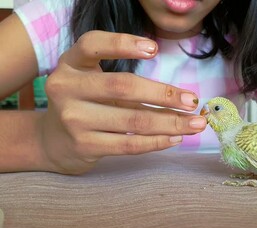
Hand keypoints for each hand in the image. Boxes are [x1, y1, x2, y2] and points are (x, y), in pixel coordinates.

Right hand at [38, 30, 206, 173]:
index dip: (123, 44)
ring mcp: (73, 119)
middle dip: (165, 94)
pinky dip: (157, 141)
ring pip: (132, 120)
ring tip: (195, 124)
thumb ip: (126, 82)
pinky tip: (176, 137)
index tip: (154, 49)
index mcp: (70, 64)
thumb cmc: (85, 103)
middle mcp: (66, 88)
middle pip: (123, 87)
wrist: (53, 140)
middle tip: (192, 101)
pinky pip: (129, 144)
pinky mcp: (84, 145)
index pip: (92, 44)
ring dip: (170, 122)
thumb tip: (181, 96)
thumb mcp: (93, 82)